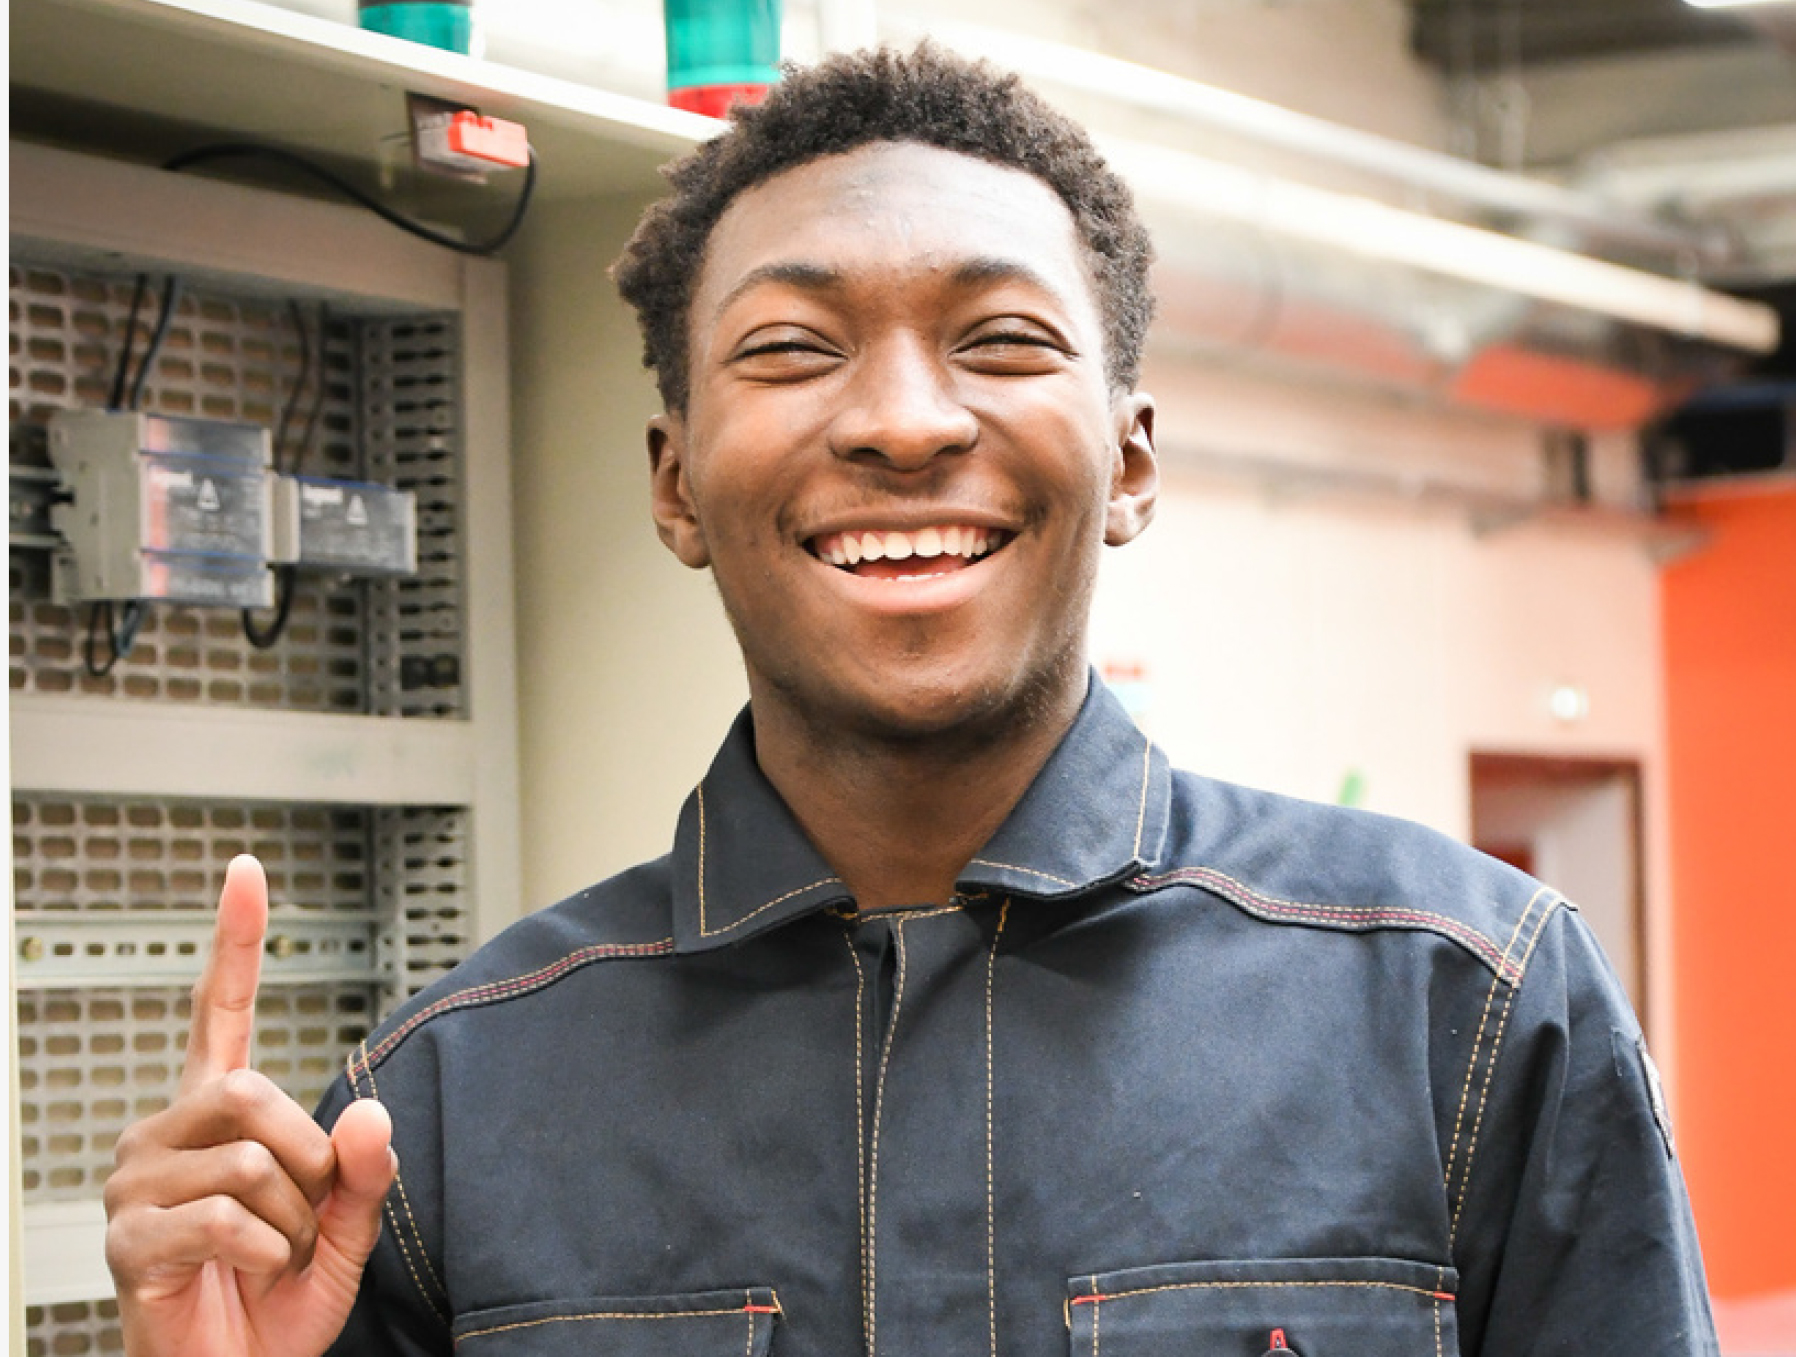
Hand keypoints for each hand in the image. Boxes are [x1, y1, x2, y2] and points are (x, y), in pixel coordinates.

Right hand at [105, 855, 395, 1356]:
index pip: (220, 1008)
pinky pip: (230, 1219)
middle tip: (305, 1216)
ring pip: (252, 1159)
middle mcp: (167, 1132)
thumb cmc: (278, 1301)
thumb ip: (364, 1171)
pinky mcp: (131, 1241)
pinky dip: (268, 1254)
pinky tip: (249, 1276)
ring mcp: (139, 1185)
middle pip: (255, 1091)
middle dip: (309, 1160)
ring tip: (274, 1255)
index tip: (246, 870)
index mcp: (218, 1112)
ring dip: (293, 1220)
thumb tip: (366, 1115)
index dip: (235, 939)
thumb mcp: (345, 1229)